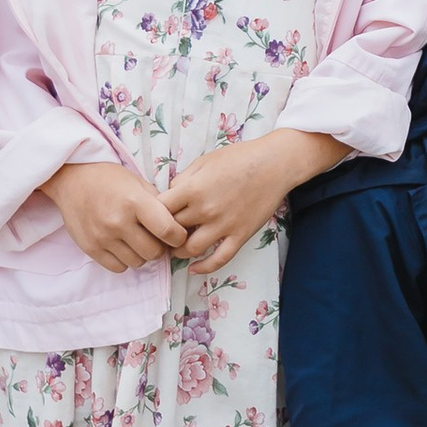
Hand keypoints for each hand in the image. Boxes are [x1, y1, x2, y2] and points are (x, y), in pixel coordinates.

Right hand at [45, 155, 184, 269]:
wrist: (72, 180)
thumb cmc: (110, 180)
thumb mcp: (139, 183)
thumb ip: (158, 205)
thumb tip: (177, 227)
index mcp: (135, 202)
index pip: (168, 230)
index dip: (178, 237)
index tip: (178, 235)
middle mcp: (118, 221)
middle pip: (154, 252)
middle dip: (160, 247)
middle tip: (156, 238)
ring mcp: (103, 237)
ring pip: (137, 262)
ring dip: (142, 254)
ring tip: (137, 239)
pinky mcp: (90, 248)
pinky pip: (118, 267)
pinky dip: (124, 260)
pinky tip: (123, 246)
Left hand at [165, 127, 346, 276]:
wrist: (275, 164)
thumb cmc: (240, 157)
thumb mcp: (205, 161)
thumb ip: (183, 179)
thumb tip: (169, 194)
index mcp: (192, 189)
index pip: (159, 211)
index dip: (151, 216)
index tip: (152, 217)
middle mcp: (205, 210)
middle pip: (172, 231)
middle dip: (163, 234)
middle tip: (160, 236)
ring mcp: (224, 225)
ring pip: (190, 249)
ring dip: (178, 252)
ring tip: (175, 250)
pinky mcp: (240, 235)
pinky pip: (219, 259)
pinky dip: (204, 267)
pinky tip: (194, 268)